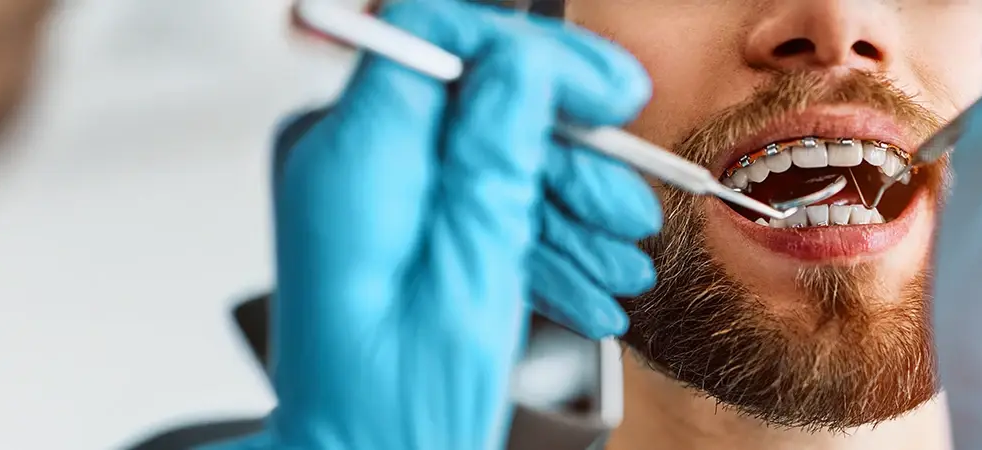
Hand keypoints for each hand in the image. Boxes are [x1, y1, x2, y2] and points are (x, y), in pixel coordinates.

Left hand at [204, 1, 659, 447]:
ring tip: (617, 266)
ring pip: (493, 156)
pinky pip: (479, 202)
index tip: (609, 91)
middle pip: (482, 99)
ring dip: (569, 208)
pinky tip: (584, 284)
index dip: (537, 52)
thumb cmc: (393, 406)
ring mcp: (376, 195)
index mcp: (355, 156)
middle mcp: (355, 162)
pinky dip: (540, 239)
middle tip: (626, 208)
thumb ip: (496, 148)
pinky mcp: (399, 228)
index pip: (442, 31)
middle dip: (570, 155)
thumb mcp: (472, 267)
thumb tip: (525, 56)